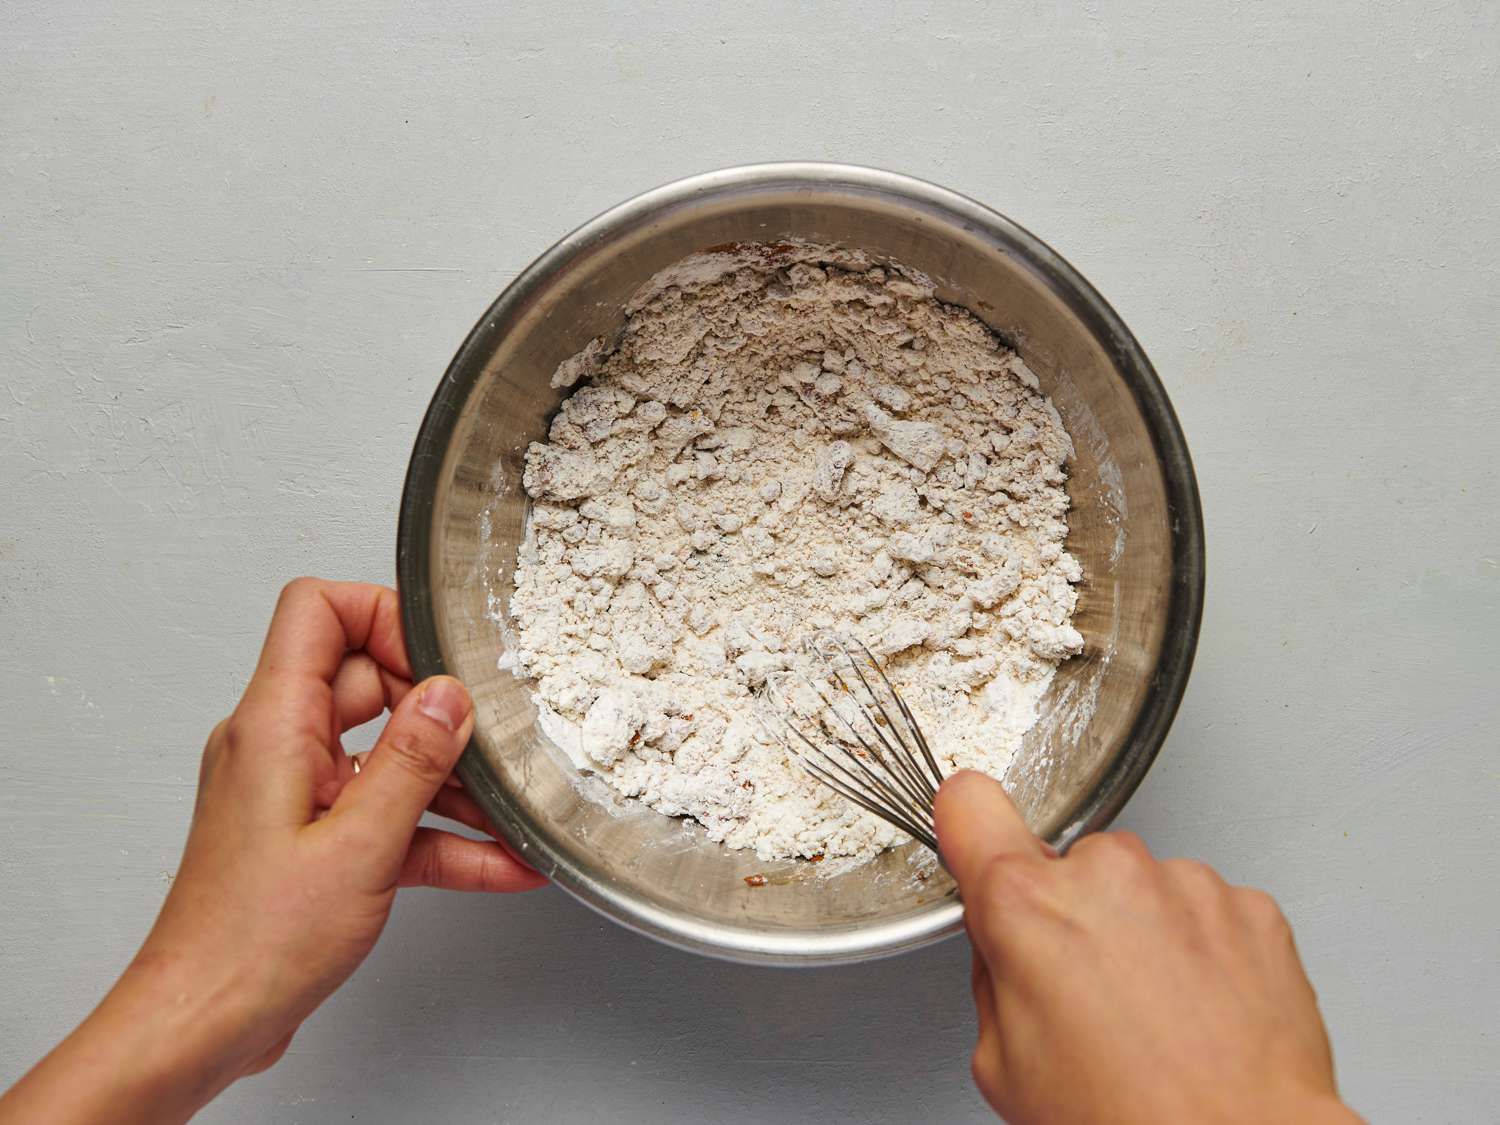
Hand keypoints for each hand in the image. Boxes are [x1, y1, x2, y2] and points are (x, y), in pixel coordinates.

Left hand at [0, 579, 543, 1124]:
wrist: (202, 1025)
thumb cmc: (251, 944)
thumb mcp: (358, 846)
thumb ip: (412, 762)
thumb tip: (450, 696)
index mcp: (274, 724)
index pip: (319, 611)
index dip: (385, 616)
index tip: (442, 660)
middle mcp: (280, 745)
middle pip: (368, 681)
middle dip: (439, 711)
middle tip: (491, 740)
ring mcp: (298, 792)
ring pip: (386, 754)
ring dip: (451, 783)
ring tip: (510, 809)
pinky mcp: (314, 838)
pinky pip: (387, 814)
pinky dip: (439, 834)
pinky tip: (497, 861)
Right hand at [933, 770, 1360, 1124]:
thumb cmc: (1129, 1119)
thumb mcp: (1003, 1064)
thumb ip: (994, 977)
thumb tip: (1008, 949)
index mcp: (1026, 905)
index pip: (971, 806)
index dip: (969, 825)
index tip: (976, 833)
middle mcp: (1106, 874)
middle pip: (1068, 866)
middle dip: (1074, 915)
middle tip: (1092, 996)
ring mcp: (1186, 883)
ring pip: (1143, 886)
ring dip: (1144, 932)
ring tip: (1158, 1017)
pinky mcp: (1251, 906)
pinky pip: (1208, 910)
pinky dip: (1205, 950)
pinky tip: (1203, 1013)